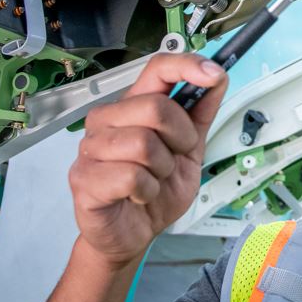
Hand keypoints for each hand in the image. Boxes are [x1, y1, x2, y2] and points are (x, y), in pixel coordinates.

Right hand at [69, 53, 227, 267]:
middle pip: (155, 107)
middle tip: (174, 159)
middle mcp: (107, 120)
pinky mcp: (84, 178)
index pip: (157, 69)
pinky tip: (138, 195)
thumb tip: (217, 78)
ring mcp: (91, 148)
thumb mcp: (189, 152)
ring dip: (162, 169)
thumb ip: (200, 115)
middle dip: (179, 138)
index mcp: (132, 107)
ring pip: (143, 144)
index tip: (214, 74)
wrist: (130, 235)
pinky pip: (131, 176)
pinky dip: (146, 190)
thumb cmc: (153, 192)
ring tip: (153, 180)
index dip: (187, 66)